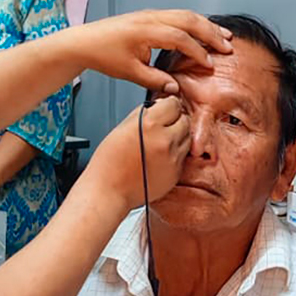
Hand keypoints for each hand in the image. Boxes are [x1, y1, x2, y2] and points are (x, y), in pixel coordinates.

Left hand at [73, 10, 232, 93]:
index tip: (209, 65)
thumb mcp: (130, 72)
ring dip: (207, 25)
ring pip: (186, 15)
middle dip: (211, 33)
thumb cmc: (104, 55)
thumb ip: (155, 80)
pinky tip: (205, 31)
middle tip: (228, 46)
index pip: (180, 38)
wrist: (85, 41)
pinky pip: (179, 15)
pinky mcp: (151, 16)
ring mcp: (151, 14)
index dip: (198, 52)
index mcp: (146, 31)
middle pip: (189, 20)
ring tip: (224, 36)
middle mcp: (151, 18)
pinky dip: (195, 22)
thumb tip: (176, 89)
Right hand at [78, 97, 191, 212]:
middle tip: (162, 126)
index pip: (173, 103)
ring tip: (160, 143)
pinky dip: (175, 154)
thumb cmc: (109, 162)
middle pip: (184, 120)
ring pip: (187, 138)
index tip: (164, 109)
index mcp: (150, 125)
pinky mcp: (176, 173)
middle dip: (175, 120)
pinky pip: (183, 156)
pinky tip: (159, 157)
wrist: (108, 191)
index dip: (167, 105)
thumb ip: (143, 113)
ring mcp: (172, 158)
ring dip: (177, 137)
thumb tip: (157, 105)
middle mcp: (165, 140)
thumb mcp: (122, 127)